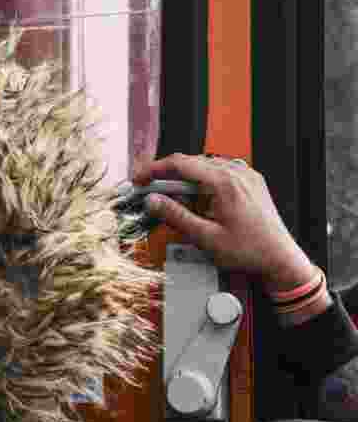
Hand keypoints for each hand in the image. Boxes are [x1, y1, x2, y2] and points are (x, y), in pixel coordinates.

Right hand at [132, 153, 316, 294]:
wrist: (281, 259)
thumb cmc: (250, 251)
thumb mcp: (206, 237)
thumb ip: (176, 216)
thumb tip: (153, 201)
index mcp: (225, 183)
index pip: (180, 164)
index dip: (154, 169)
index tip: (140, 179)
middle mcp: (237, 174)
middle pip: (192, 162)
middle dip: (167, 175)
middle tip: (150, 190)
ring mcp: (246, 176)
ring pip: (205, 165)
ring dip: (185, 178)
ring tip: (173, 198)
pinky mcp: (251, 182)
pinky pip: (220, 172)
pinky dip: (203, 180)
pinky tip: (197, 197)